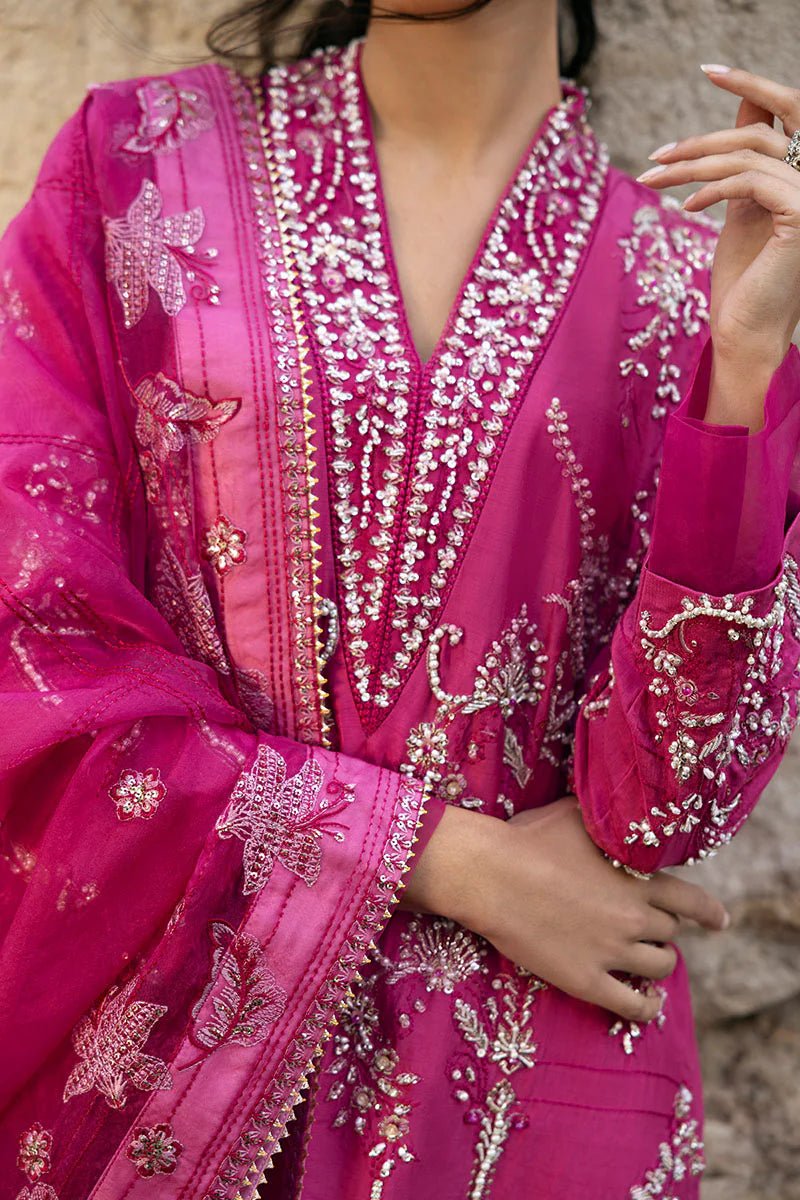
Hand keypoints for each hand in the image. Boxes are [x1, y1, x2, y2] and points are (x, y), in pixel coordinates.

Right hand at [403, 795, 728, 1022]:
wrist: (489, 874)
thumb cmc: (528, 838)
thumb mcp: (576, 815)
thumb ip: (607, 819)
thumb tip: (618, 810)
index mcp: (637, 877)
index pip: (691, 900)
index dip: (708, 912)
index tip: (718, 921)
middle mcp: (633, 915)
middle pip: (670, 931)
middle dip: (661, 927)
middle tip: (644, 925)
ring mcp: (611, 951)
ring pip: (659, 966)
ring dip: (657, 961)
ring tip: (646, 958)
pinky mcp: (586, 980)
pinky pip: (632, 1005)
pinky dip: (647, 1006)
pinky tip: (649, 1002)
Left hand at [636, 64, 799, 421]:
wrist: (745, 334)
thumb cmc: (741, 281)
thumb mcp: (740, 211)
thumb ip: (742, 165)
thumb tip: (741, 114)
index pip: (786, 112)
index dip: (751, 86)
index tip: (710, 70)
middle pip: (758, 134)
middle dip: (701, 140)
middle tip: (656, 156)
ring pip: (748, 155)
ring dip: (692, 166)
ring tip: (654, 181)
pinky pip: (749, 182)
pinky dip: (711, 189)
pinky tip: (685, 208)